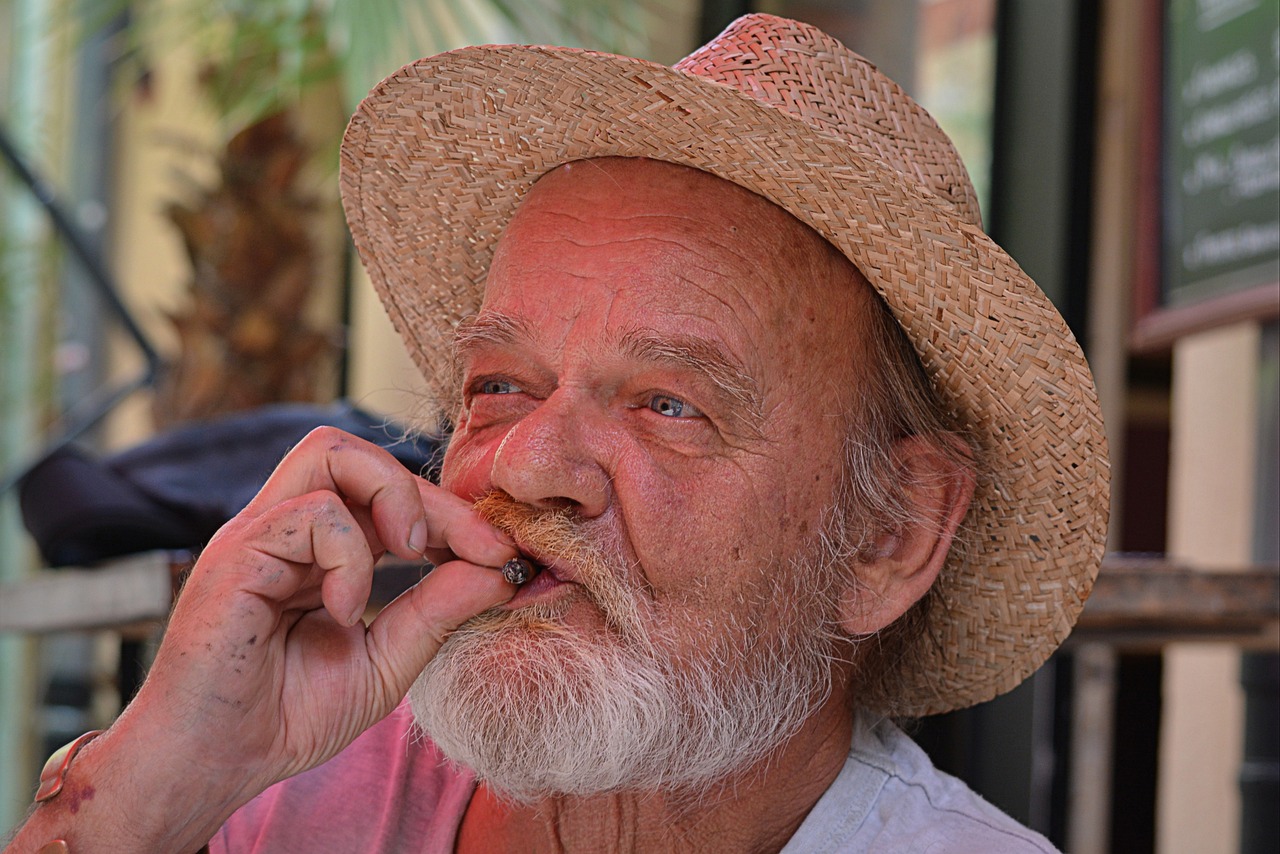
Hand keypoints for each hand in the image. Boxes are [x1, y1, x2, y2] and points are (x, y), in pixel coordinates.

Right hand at [13, 427, 516, 850]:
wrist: (213, 766)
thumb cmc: (286, 715)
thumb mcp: (386, 661)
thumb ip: (438, 612)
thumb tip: (502, 570)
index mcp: (316, 547)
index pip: (385, 489)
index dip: (450, 511)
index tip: (501, 553)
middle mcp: (283, 527)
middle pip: (355, 448)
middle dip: (429, 491)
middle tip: (477, 546)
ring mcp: (256, 535)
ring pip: (330, 452)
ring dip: (393, 498)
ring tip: (412, 559)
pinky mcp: (234, 557)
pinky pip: (310, 514)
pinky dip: (350, 557)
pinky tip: (347, 611)